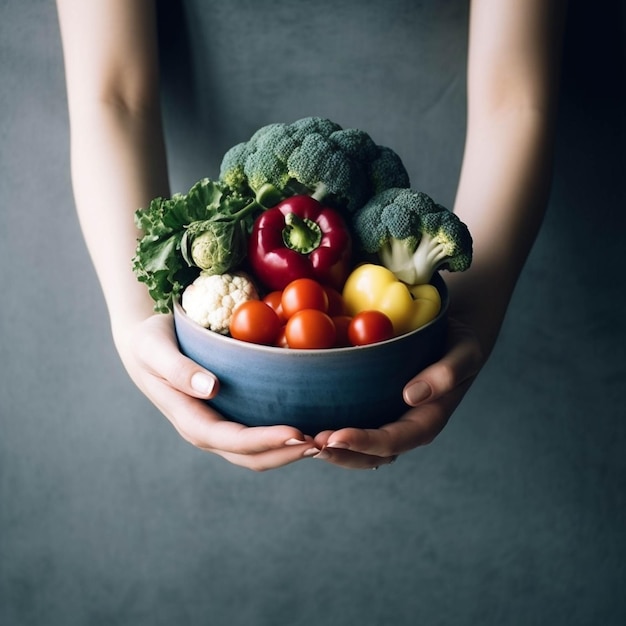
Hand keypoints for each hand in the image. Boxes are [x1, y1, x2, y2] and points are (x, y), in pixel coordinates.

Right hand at [115, 314, 319, 469]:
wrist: (145, 345)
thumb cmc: (150, 341)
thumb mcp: (155, 347)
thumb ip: (178, 369)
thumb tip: (210, 388)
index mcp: (188, 417)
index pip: (230, 439)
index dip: (264, 440)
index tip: (298, 433)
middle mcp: (204, 431)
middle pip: (249, 455)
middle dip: (286, 453)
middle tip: (323, 443)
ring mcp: (217, 428)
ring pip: (256, 454)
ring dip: (289, 452)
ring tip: (323, 442)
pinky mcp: (228, 418)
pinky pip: (257, 439)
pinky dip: (283, 440)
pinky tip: (309, 428)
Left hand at [312, 318, 484, 468]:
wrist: (453, 336)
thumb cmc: (459, 343)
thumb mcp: (464, 353)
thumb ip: (446, 374)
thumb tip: (411, 395)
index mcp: (427, 422)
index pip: (393, 441)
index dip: (363, 443)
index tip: (335, 438)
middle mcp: (405, 429)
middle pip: (370, 455)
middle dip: (340, 453)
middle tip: (310, 443)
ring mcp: (389, 422)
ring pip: (358, 449)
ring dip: (331, 449)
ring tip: (302, 440)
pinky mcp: (376, 410)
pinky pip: (353, 426)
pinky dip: (331, 431)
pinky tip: (307, 423)